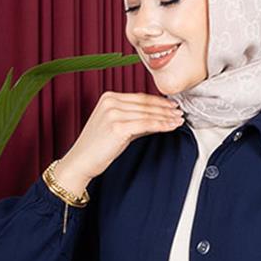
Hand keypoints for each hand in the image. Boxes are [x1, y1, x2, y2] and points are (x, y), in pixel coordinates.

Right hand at [51, 91, 184, 193]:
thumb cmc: (96, 148)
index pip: (140, 98)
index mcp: (109, 97)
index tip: (171, 106)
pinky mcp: (118, 127)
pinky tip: (170, 127)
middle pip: (145, 104)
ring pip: (147, 114)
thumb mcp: (116, 128)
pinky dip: (161, 125)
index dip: (158, 102)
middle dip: (165, 109)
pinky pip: (146, 124)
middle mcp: (111, 102)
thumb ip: (134, 121)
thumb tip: (155, 119)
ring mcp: (114, 113)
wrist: (81, 162)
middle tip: (180, 112)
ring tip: (178, 120)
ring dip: (166, 117)